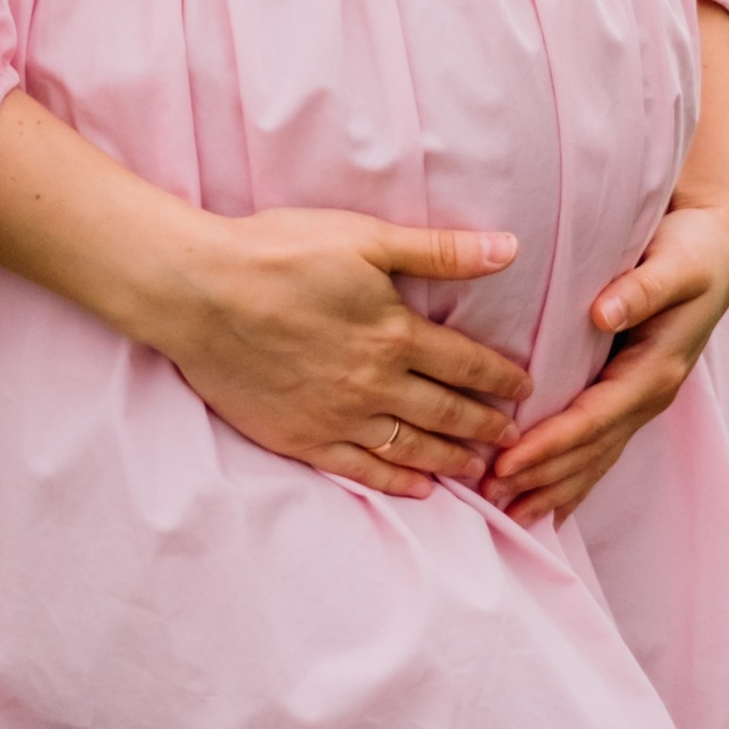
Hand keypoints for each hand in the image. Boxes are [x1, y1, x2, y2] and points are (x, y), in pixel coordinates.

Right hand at [158, 207, 531, 498]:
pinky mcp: (302, 438)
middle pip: (447, 412)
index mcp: (396, 334)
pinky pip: (362, 469)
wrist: (202, 293)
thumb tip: (509, 249)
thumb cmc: (281, 253)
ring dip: (452, 460)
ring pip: (412, 448)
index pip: (467, 364)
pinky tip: (418, 489)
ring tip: (479, 469)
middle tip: (513, 438)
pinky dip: (397, 482)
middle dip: (485, 426)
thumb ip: (439, 251)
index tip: (526, 389)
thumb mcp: (365, 239)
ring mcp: (339, 417)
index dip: (501, 378)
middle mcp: (376, 384)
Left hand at [487, 0, 728, 530]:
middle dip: (542, 478)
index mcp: (657, 368)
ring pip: (595, 457)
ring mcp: (644, 398)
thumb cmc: (692, 248)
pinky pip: (601, 446)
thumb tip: (604, 312)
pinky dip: (572, 475)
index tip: (506, 462)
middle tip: (487, 501)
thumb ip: (642, 287)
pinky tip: (544, 501)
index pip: (594, 418)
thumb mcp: (676, 261)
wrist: (721, 246)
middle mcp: (651, 392)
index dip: (551, 444)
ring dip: (553, 487)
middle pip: (591, 450)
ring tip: (504, 514)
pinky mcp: (634, 393)